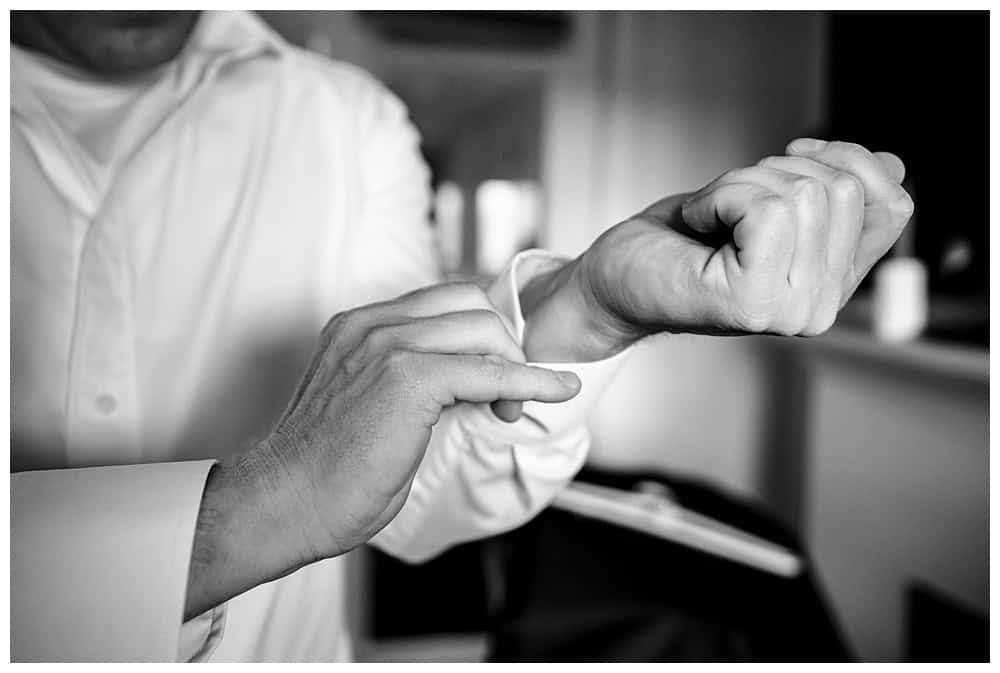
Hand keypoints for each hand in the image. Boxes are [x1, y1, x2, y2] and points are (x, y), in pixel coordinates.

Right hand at [184, 283, 579, 618]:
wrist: (285, 502)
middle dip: (503, 346)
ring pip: (485, 329)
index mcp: (360, 326)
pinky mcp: (407, 379)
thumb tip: (475, 385)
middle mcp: (372, 325)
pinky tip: (559, 390)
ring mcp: (387, 347)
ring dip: (514, 368)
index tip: (497, 372)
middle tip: (505, 397)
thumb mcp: (370, 406)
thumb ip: (413, 381)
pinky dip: (531, 382)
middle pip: (471, 303)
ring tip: (507, 413)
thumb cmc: (326, 470)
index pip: (444, 300)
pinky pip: (490, 372)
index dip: (482, 333)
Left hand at [569, 138, 913, 351]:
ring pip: (802, 192)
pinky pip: (765, 206)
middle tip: (727, 204)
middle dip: (775, 171)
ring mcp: (791, 311)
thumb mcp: (768, 204)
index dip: (846, 160)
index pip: (893, 203)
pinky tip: (698, 223)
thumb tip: (890, 165)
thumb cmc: (679, 244)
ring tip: (709, 217)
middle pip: (844, 189)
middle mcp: (821, 308)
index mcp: (834, 286)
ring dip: (740, 183)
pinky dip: (720, 195)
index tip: (788, 159)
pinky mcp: (753, 302)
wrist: (613, 281)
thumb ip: (833, 194)